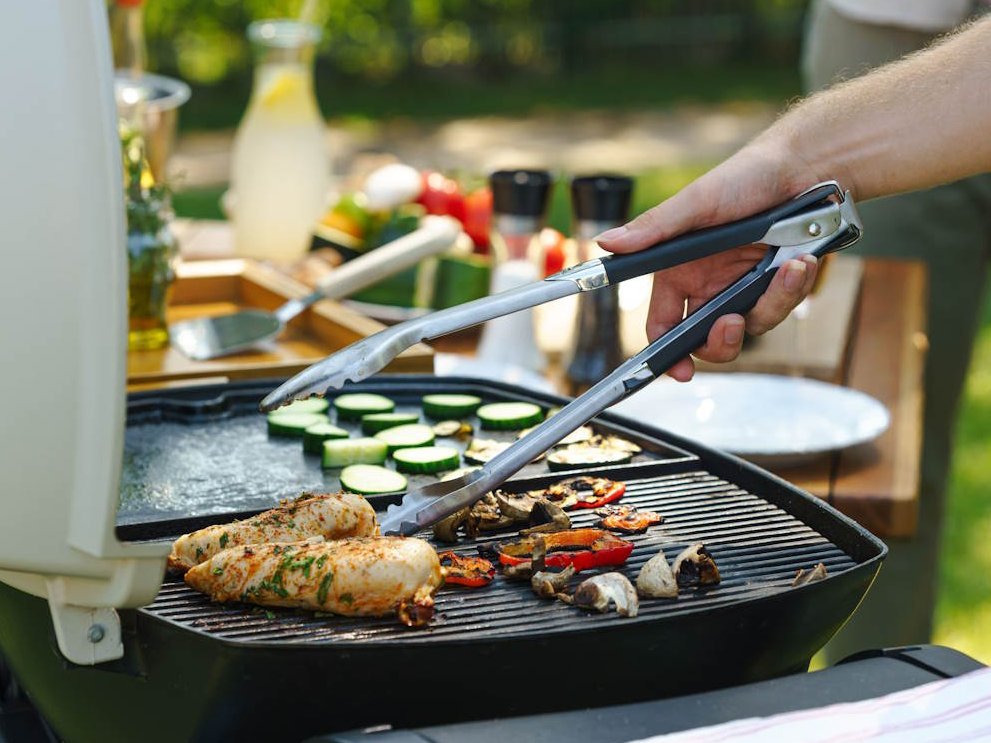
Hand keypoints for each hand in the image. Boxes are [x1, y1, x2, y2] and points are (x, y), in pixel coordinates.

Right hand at [596, 144, 821, 380]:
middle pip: (707, 340)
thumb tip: (607, 243)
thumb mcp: (696, 203)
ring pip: (751, 327)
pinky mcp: (778, 285)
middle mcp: (710, 284)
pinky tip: (801, 262)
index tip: (679, 370)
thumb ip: (654, 229)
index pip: (663, 324)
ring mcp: (745, 287)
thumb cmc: (744, 177)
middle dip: (721, 341)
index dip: (668, 353)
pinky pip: (782, 307)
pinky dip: (793, 288)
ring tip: (787, 269)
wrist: (804, 166)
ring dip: (770, 304)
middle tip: (731, 324)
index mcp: (680, 271)